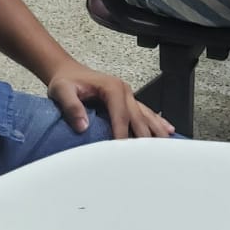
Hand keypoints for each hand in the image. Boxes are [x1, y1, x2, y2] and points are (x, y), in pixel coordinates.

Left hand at [46, 58, 174, 138]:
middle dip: (144, 137)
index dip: (123, 133)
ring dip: (156, 130)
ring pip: (147, 115)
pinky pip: (146, 112)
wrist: (67, 71)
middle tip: (149, 157)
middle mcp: (124, 91)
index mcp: (111, 87)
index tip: (124, 150)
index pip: (121, 115)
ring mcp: (128, 95)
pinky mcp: (128, 101)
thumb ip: (71, 107)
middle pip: (138, 117)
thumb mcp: (62, 91)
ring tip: (166, 146)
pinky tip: (168, 130)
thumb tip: (83, 125)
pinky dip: (157, 122)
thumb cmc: (66, 81)